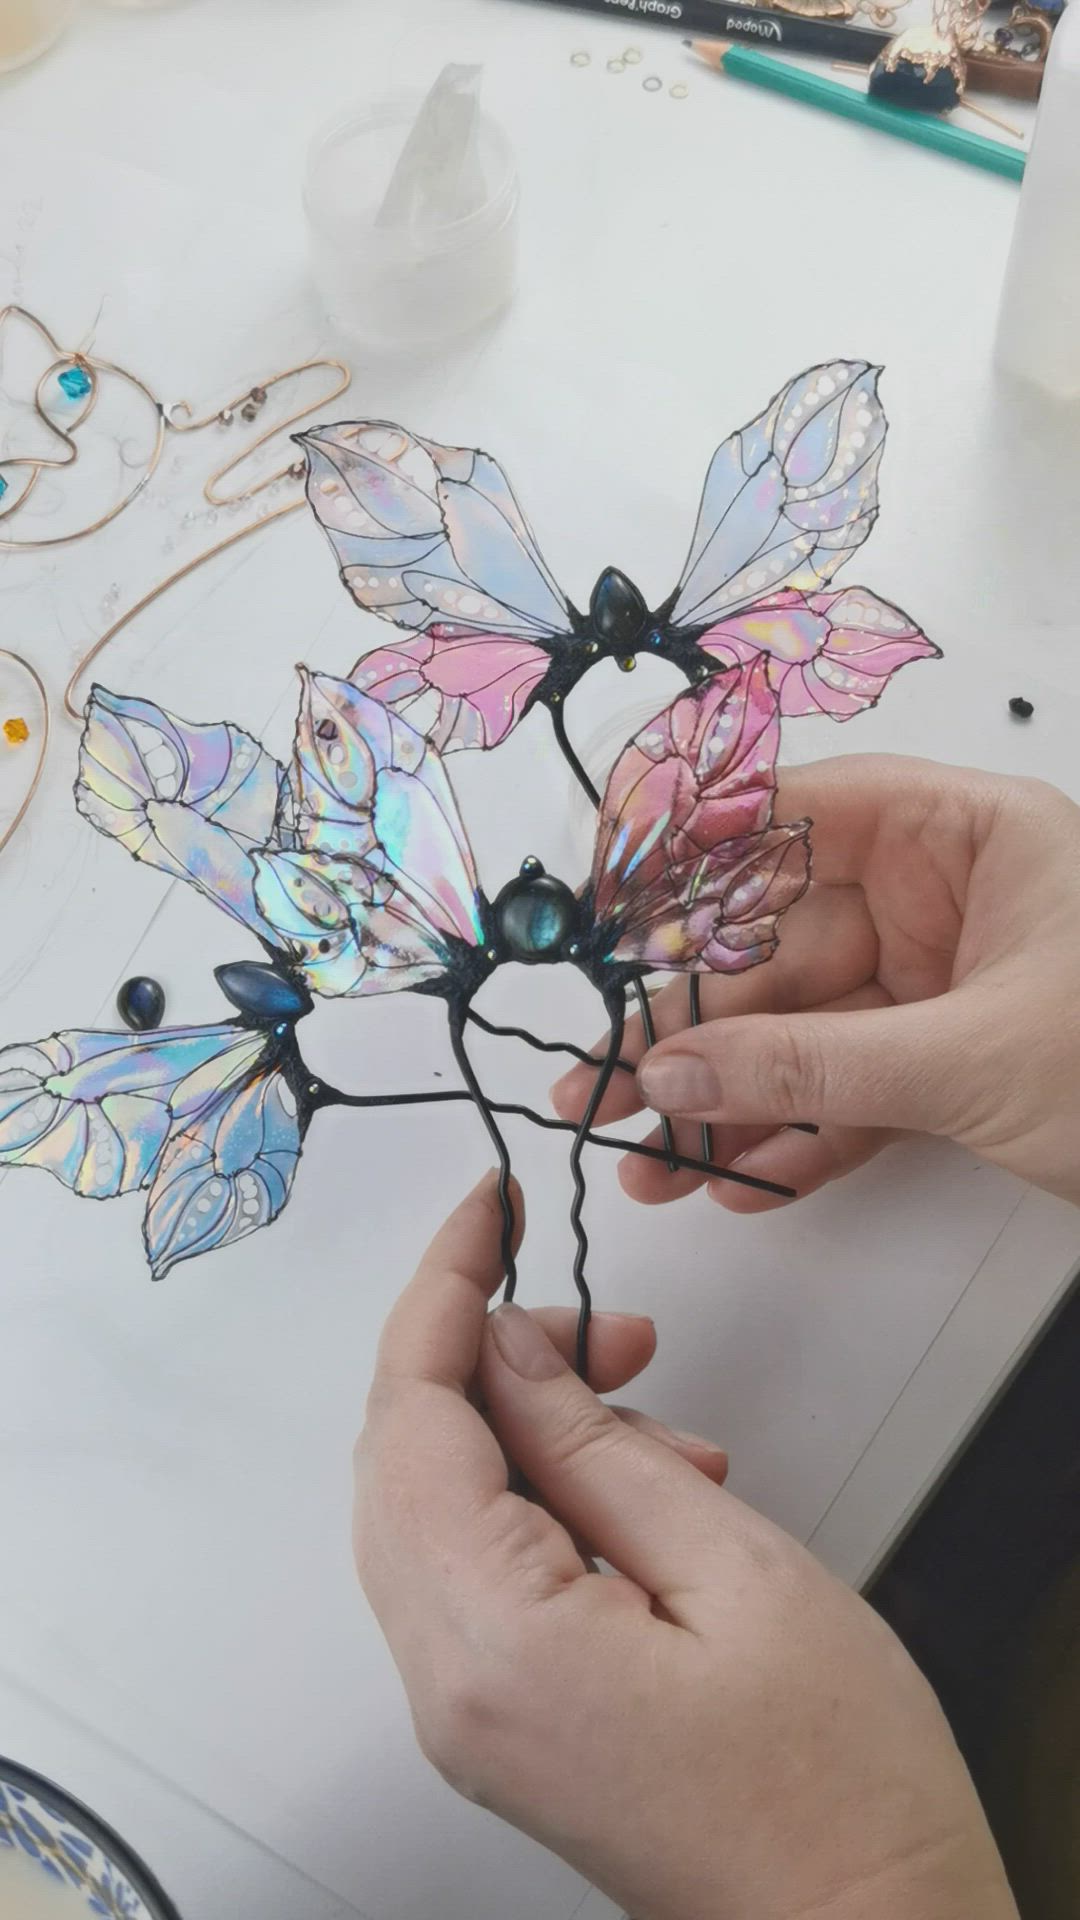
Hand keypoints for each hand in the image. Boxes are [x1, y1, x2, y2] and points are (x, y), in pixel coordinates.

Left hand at [354, 1174, 1016, 1919]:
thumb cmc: (839, 1791)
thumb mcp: (735, 1566)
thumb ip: (598, 1444)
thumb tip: (509, 1350)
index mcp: (491, 1643)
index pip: (410, 1414)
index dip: (444, 1289)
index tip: (487, 1208)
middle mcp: (447, 1687)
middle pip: (406, 1456)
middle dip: (494, 1357)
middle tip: (608, 1325)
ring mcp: (466, 1713)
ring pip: (439, 1504)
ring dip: (531, 1429)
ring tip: (662, 1424)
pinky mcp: (501, 1719)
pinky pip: (476, 1564)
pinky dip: (541, 1495)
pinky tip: (645, 1488)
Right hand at [553, 754, 1079, 1210]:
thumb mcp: (974, 1059)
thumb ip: (810, 1067)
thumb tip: (672, 1076)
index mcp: (964, 835)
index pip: (795, 809)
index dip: (688, 843)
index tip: (604, 893)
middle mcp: (944, 895)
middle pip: (776, 941)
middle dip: (687, 1025)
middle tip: (604, 1081)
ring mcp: (943, 981)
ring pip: (801, 1029)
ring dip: (725, 1102)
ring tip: (645, 1162)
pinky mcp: (950, 1062)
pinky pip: (848, 1090)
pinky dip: (796, 1140)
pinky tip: (736, 1182)